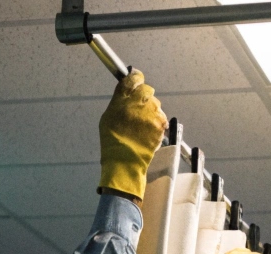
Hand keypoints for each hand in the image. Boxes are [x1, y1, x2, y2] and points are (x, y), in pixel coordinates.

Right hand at [99, 70, 167, 200]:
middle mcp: (139, 100)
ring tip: (143, 126)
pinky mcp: (161, 123)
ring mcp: (152, 111)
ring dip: (152, 112)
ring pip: (156, 105)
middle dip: (144, 99)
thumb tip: (126, 92)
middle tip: (139, 111)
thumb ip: (119, 100)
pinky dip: (157, 124)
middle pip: (147, 90)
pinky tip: (149, 132)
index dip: (136, 79)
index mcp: (123, 96)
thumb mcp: (108, 115)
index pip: (134, 77)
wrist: (125, 159)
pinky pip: (162, 118)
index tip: (137, 82)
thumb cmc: (113, 140)